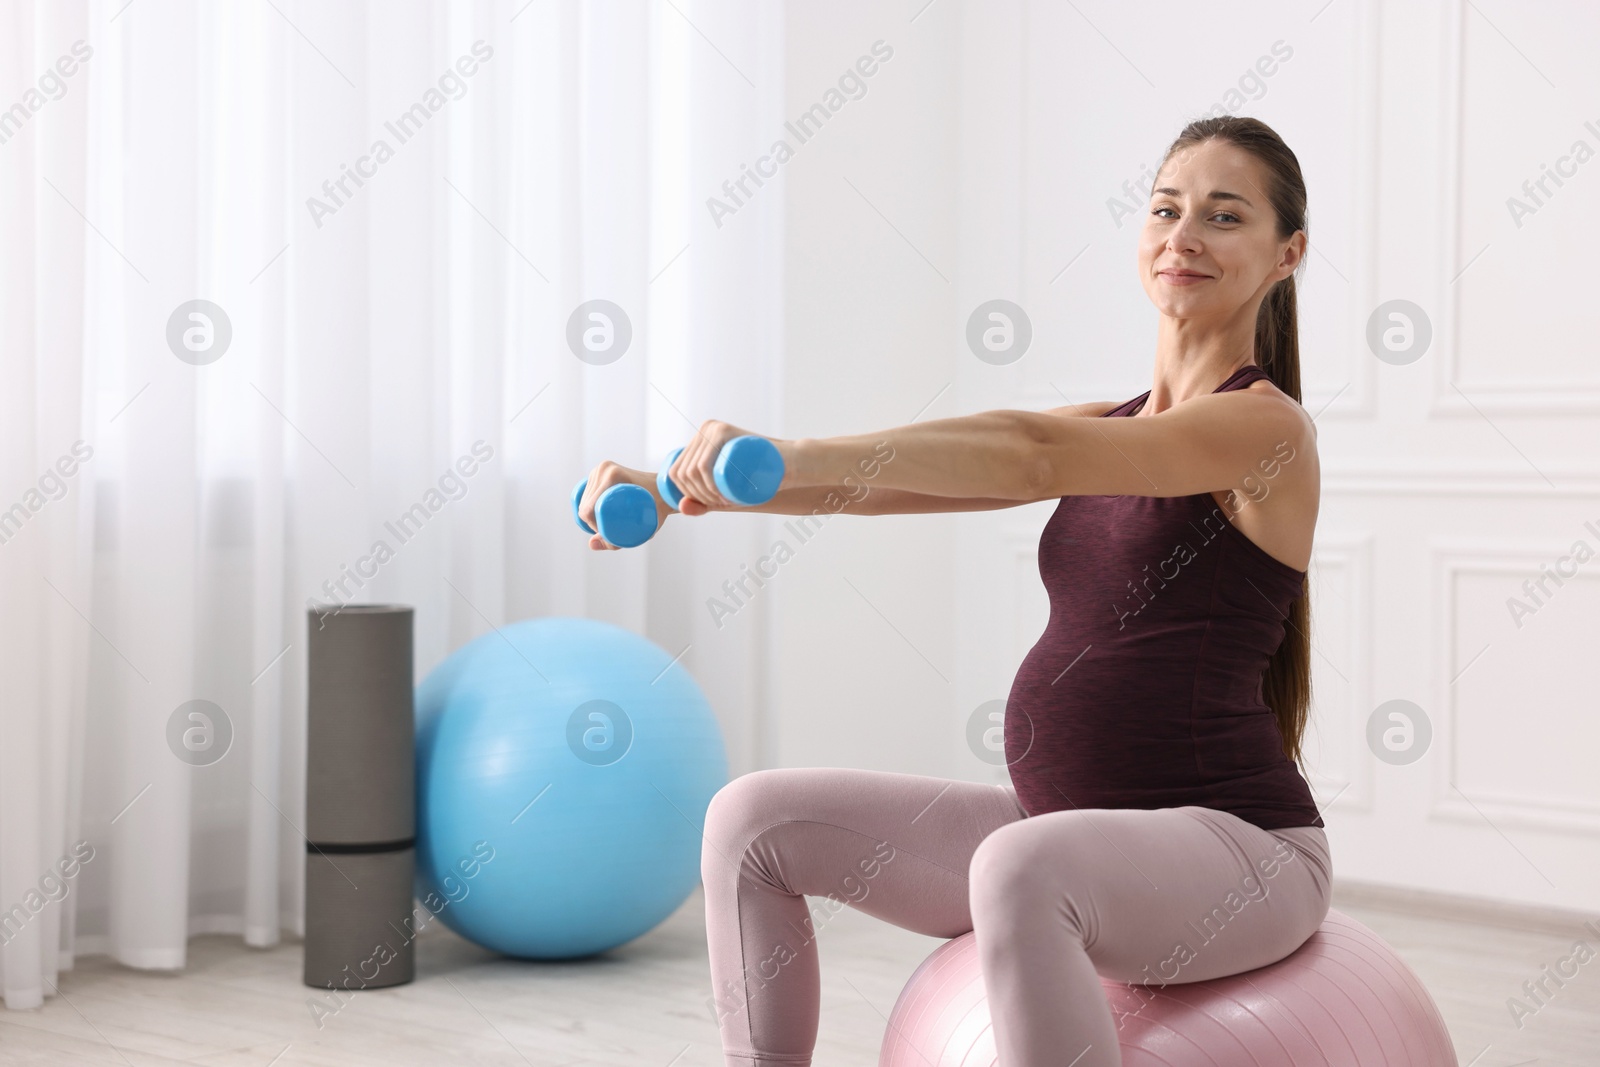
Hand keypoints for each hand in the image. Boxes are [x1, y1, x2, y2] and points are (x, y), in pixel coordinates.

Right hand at [575, 462, 668, 550]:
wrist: (665, 488)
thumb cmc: (658, 508)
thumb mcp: (644, 528)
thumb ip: (615, 542)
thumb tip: (591, 544)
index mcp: (611, 475)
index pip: (588, 509)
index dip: (592, 526)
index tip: (607, 535)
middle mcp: (603, 468)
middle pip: (585, 504)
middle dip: (591, 523)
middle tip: (608, 532)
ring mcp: (601, 468)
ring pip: (584, 499)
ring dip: (588, 514)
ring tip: (604, 525)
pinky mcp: (601, 471)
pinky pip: (586, 492)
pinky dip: (586, 504)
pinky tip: (592, 514)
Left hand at [668, 419, 789, 512]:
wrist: (790, 463)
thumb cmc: (758, 478)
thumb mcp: (724, 493)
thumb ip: (701, 501)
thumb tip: (680, 508)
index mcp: (698, 439)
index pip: (677, 471)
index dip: (687, 494)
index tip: (711, 503)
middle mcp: (704, 430)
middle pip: (685, 471)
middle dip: (699, 496)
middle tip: (724, 503)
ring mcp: (714, 429)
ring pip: (693, 470)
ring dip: (705, 494)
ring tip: (726, 500)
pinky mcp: (725, 432)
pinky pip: (704, 464)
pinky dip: (707, 485)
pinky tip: (722, 496)